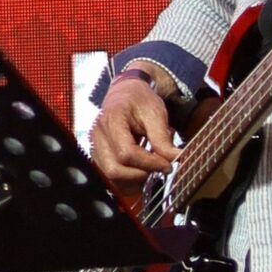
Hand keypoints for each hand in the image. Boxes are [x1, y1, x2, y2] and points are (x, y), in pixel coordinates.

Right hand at [89, 74, 178, 192]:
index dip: (149, 163)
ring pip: (112, 177)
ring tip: (150, 166)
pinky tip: (141, 169)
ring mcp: (95, 146)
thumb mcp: (155, 113)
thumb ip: (162, 138)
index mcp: (111, 120)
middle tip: (159, 166)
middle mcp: (98, 135)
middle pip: (115, 170)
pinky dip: (128, 179)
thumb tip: (175, 159)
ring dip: (134, 179)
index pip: (126, 153)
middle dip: (141, 174)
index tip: (168, 164)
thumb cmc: (139, 100)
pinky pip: (110, 177)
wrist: (125, 92)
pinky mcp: (98, 155)